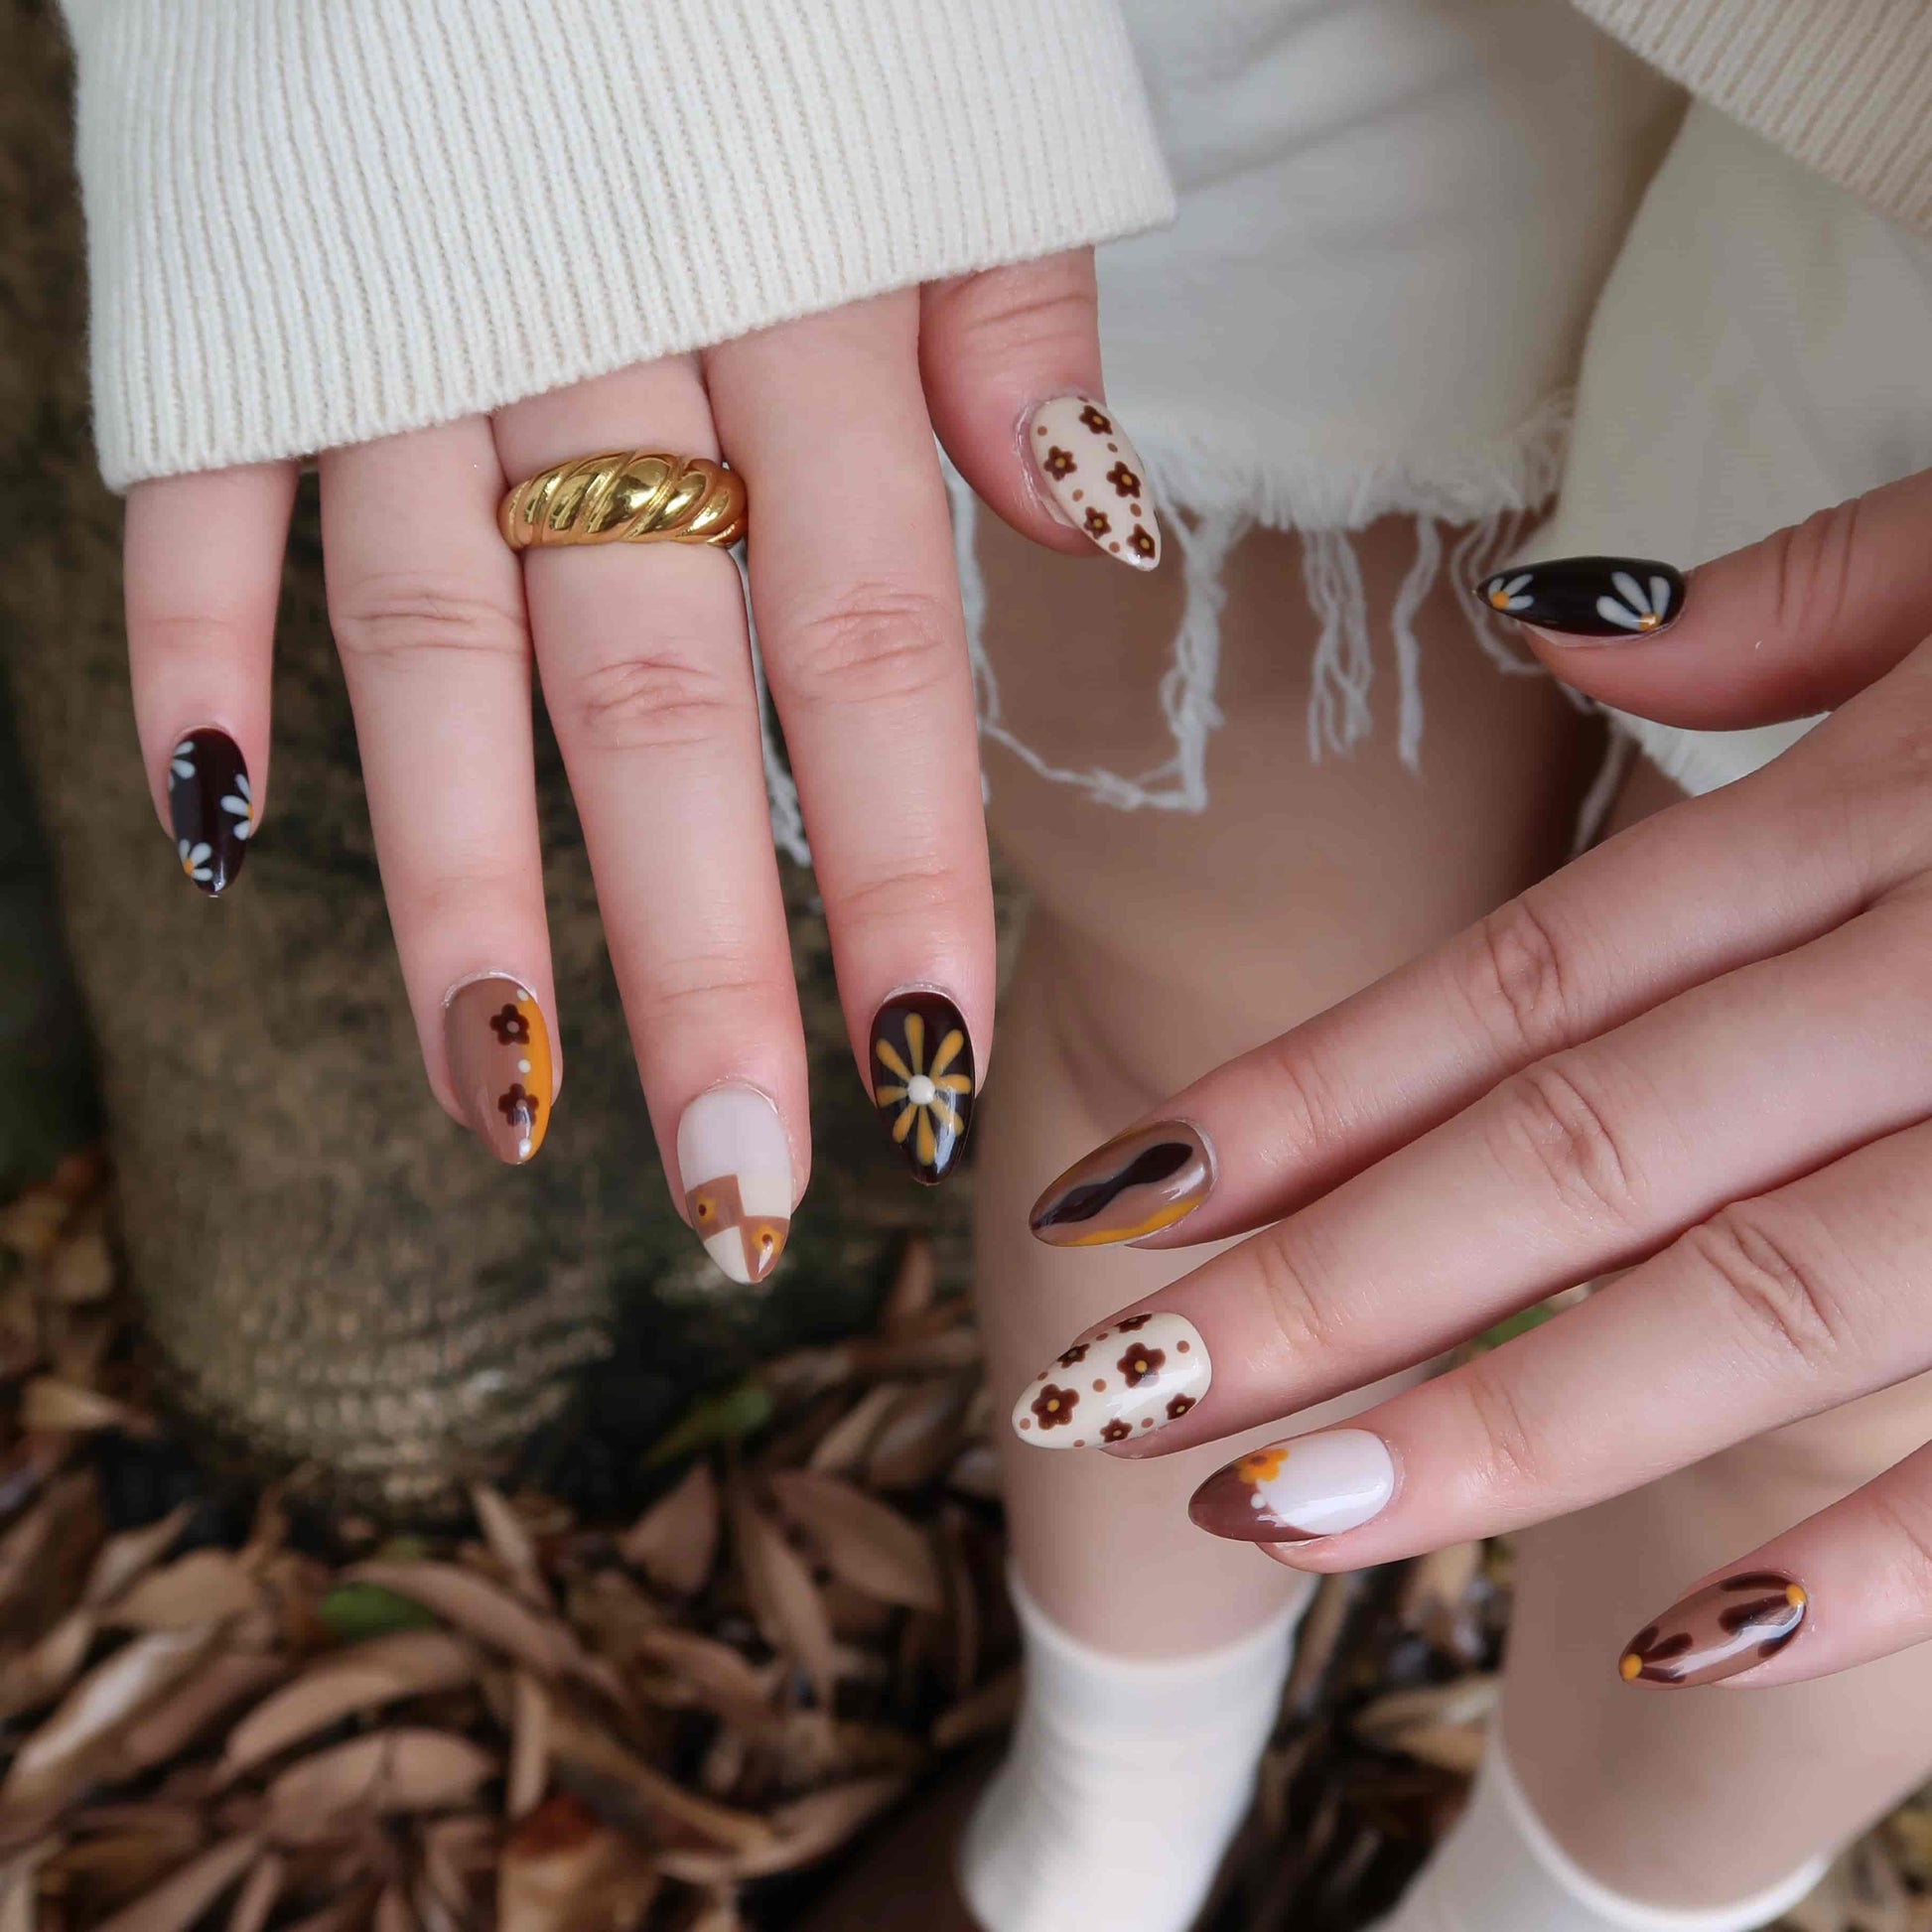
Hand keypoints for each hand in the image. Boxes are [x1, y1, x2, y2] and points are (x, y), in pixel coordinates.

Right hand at [123, 254, 1159, 1276]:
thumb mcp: (960, 83)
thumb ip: (1012, 301)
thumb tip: (1085, 516)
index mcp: (808, 301)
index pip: (871, 648)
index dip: (903, 872)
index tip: (927, 1075)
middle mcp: (607, 343)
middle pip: (659, 699)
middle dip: (699, 958)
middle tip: (731, 1191)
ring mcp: (402, 322)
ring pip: (429, 647)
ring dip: (458, 888)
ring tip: (504, 1106)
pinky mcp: (239, 289)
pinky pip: (193, 493)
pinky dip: (185, 648)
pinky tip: (210, 833)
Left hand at [1011, 468, 1931, 1688]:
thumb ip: (1795, 611)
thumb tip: (1557, 628)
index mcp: (1883, 806)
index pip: (1516, 979)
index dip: (1301, 1095)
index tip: (1114, 1204)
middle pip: (1577, 1154)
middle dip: (1330, 1290)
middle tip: (1112, 1398)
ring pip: (1753, 1297)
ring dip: (1506, 1427)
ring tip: (1281, 1515)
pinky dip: (1884, 1546)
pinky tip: (1674, 1633)